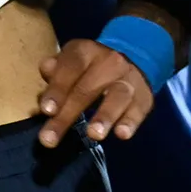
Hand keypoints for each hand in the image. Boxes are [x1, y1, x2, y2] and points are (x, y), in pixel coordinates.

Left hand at [35, 38, 154, 147]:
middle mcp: (110, 62)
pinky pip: (138, 109)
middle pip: (87, 89)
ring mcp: (129, 79)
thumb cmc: (88, 68)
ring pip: (117, 96)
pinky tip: (122, 134)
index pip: (71, 67)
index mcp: (86, 51)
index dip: (58, 88)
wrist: (131, 60)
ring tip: (94, 134)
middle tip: (50, 139)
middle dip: (67, 115)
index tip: (47, 110)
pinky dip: (131, 122)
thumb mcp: (70, 62)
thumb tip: (47, 70)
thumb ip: (56, 69)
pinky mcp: (143, 97)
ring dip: (105, 116)